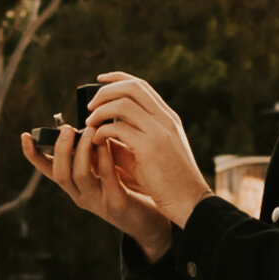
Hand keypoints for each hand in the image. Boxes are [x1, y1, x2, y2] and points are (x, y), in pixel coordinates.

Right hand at [21, 119, 177, 263]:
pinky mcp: (117, 204)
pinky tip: (108, 142)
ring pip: (78, 176)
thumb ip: (92, 152)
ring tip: (90, 130)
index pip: (47, 170)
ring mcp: (97, 202)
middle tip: (67, 129)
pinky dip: (104, 158)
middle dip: (60, 149)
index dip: (33, 155)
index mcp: (75, 185)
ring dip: (81, 150)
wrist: (153, 219)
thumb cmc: (128, 186)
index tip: (25, 135)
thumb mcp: (105, 167)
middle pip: (59, 173)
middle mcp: (81, 195)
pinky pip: (107, 178)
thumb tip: (85, 123)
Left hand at [80, 73, 208, 229]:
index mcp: (167, 117)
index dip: (118, 78)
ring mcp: (159, 131)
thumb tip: (100, 128)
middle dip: (105, 92)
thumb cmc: (168, 180)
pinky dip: (102, 132)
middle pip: (131, 88)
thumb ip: (130, 136)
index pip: (141, 85)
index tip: (100, 79)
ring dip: (100, 111)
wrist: (189, 201)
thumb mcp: (151, 151)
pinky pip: (118, 129)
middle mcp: (165, 119)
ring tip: (89, 124)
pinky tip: (97, 141)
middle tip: (90, 106)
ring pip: (122, 104)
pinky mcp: (150, 148)